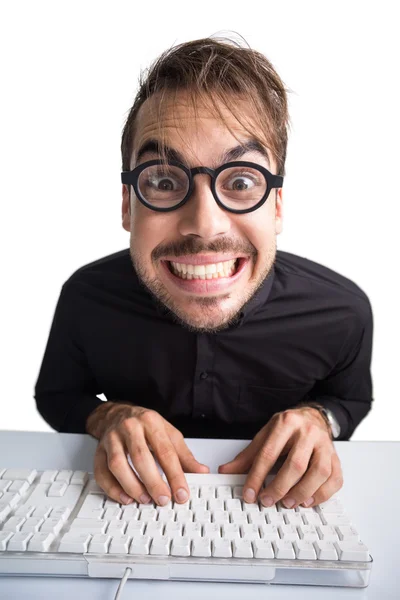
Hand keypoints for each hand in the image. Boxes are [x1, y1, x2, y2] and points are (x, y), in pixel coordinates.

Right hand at [86, 402, 208, 506]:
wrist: (117, 413)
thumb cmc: (145, 425)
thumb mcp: (168, 433)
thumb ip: (184, 454)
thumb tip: (201, 471)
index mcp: (151, 422)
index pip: (165, 450)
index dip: (175, 474)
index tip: (182, 493)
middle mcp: (130, 428)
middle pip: (140, 457)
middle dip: (153, 482)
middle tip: (164, 499)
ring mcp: (112, 438)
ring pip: (118, 465)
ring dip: (132, 486)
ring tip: (145, 500)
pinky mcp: (99, 450)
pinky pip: (101, 472)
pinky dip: (112, 488)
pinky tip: (125, 498)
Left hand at [218, 407, 342, 508]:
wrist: (313, 416)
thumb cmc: (288, 428)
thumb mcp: (265, 435)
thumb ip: (247, 455)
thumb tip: (226, 471)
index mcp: (286, 423)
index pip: (269, 453)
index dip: (257, 476)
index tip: (250, 494)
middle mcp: (308, 432)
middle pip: (295, 464)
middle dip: (280, 487)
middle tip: (268, 501)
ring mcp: (325, 444)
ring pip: (319, 472)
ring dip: (302, 492)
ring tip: (288, 503)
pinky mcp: (336, 457)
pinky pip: (335, 479)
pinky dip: (322, 494)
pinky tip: (308, 501)